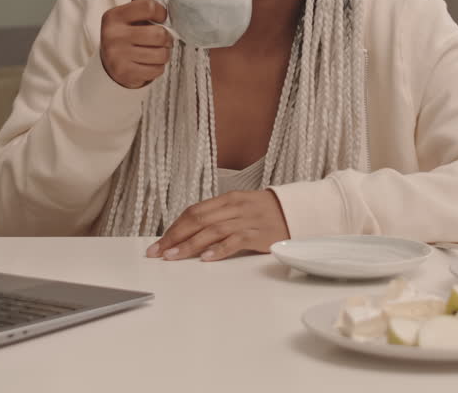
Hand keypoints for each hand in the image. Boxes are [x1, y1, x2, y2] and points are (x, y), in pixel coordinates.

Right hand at [100, 0, 172, 88]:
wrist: (109, 65)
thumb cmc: (125, 34)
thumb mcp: (130, 12)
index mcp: (114, 15)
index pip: (149, 6)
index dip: (162, 12)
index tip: (161, 17)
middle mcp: (113, 34)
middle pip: (159, 34)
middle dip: (166, 38)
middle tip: (161, 38)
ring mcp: (117, 55)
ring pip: (161, 54)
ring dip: (164, 53)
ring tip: (154, 51)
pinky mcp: (125, 72)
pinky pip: (157, 69)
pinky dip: (158, 67)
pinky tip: (148, 63)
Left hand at [145, 190, 290, 261]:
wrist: (299, 211)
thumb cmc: (267, 213)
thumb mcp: (241, 209)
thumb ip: (218, 218)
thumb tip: (189, 234)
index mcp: (229, 199)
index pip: (194, 211)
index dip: (174, 227)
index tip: (158, 243)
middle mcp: (235, 207)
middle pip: (198, 220)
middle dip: (175, 237)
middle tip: (158, 252)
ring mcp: (248, 220)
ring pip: (212, 230)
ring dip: (190, 245)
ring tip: (174, 257)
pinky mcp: (260, 234)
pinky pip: (235, 241)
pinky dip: (218, 249)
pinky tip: (206, 258)